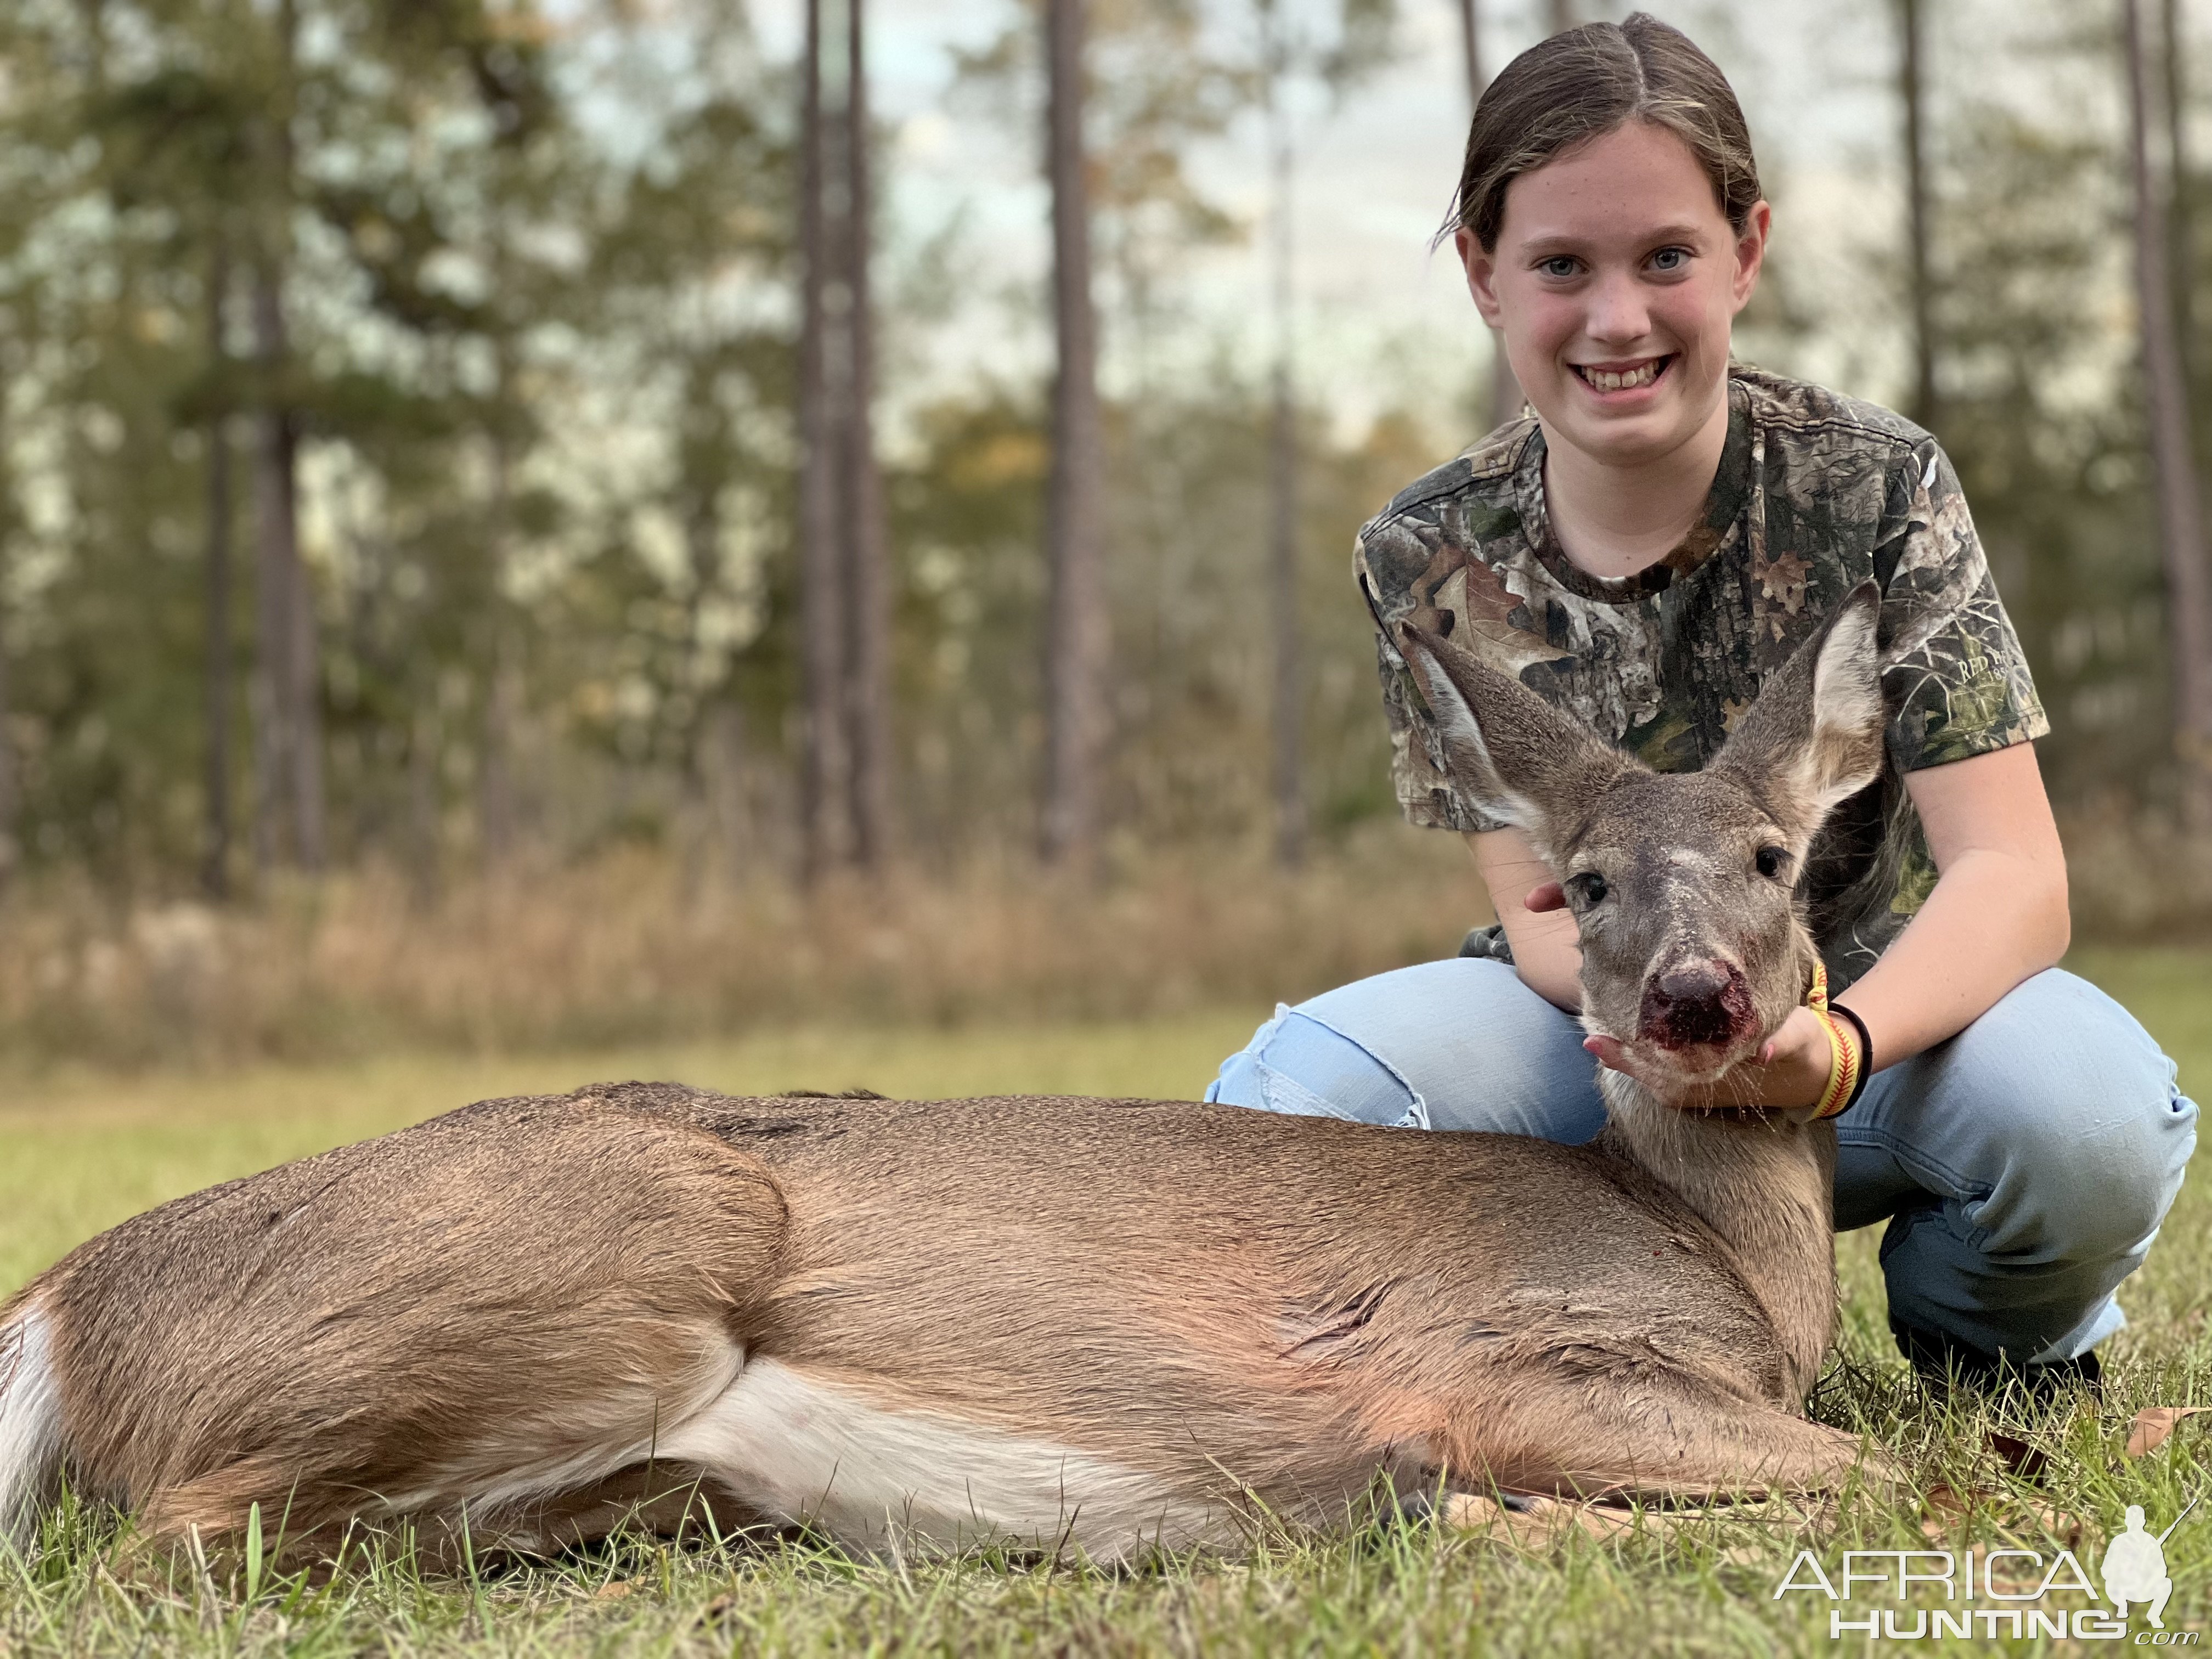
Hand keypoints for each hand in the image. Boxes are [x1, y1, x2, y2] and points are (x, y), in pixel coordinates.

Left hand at [1582, 1006, 1841, 1112]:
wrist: (1818, 1070)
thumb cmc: (1804, 1049)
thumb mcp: (1797, 1039)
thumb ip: (1783, 1042)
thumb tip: (1767, 1049)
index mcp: (1713, 1080)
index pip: (1657, 1070)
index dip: (1625, 1055)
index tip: (1594, 1040)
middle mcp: (1698, 1088)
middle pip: (1644, 1071)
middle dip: (1617, 1050)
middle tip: (1587, 1024)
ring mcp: (1696, 1086)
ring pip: (1650, 1070)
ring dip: (1627, 1051)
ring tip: (1599, 1025)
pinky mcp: (1700, 1078)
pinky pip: (1661, 1068)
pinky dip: (1644, 1052)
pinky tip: (1632, 1031)